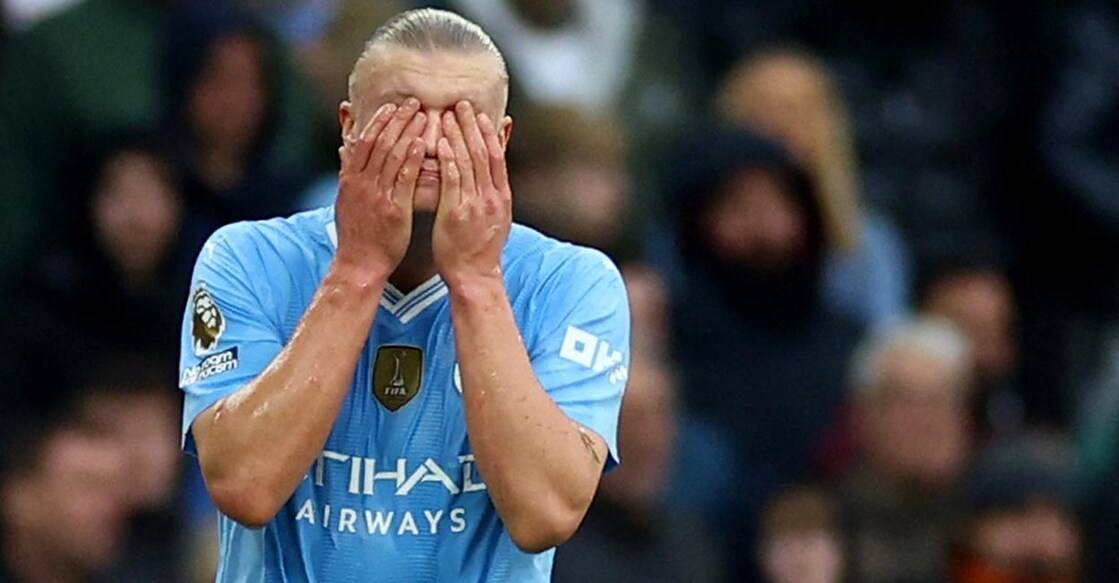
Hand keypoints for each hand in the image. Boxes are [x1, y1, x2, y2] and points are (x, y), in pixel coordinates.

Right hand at [334, 98, 426, 279]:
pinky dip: (411, 159)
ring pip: (392, 155)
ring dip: (407, 132)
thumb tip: (343, 148)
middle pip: (379, 142)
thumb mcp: (346, 200)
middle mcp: (361, 184)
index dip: (378, 121)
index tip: (392, 105)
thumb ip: (347, 173)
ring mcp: (376, 196)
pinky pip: (403, 179)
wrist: (359, 265)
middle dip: (396, 119)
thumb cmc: (358, 235)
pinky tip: (422, 144)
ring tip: (423, 115)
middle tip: (413, 102)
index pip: (363, 142)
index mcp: (350, 180)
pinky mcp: (393, 210)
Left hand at [432, 101, 512, 287]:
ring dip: (457, 135)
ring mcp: (476, 204)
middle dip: (472, 126)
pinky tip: (439, 143)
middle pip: (483, 152)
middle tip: (460, 103)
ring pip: (468, 162)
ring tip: (446, 115)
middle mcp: (492, 197)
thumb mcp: (495, 216)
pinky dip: (448, 160)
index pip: (496, 155)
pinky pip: (453, 181)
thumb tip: (492, 174)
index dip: (487, 132)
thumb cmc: (479, 247)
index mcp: (501, 196)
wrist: (474, 276)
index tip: (477, 112)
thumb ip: (493, 190)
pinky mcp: (458, 213)